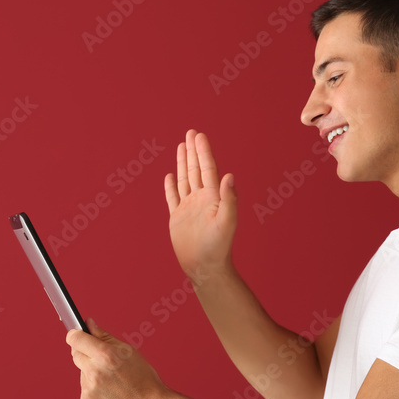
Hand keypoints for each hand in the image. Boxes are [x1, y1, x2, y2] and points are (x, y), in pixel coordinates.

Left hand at [66, 319, 169, 398]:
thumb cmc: (143, 378)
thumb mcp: (127, 351)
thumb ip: (104, 336)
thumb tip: (88, 324)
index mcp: (105, 355)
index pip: (75, 339)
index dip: (76, 335)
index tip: (77, 335)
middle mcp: (94, 372)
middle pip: (76, 355)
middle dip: (86, 353)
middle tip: (104, 360)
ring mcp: (89, 390)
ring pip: (82, 373)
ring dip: (92, 373)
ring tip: (112, 381)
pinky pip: (85, 390)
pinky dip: (94, 390)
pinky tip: (110, 393)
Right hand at [163, 129, 237, 278]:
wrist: (204, 267)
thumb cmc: (218, 247)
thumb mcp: (227, 222)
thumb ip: (229, 198)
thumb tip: (229, 175)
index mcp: (213, 197)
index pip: (207, 169)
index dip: (203, 151)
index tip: (199, 136)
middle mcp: (201, 199)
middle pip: (196, 169)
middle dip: (193, 151)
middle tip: (191, 132)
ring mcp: (188, 208)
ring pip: (184, 179)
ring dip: (183, 163)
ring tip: (181, 146)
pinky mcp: (177, 218)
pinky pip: (172, 198)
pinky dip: (170, 186)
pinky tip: (170, 176)